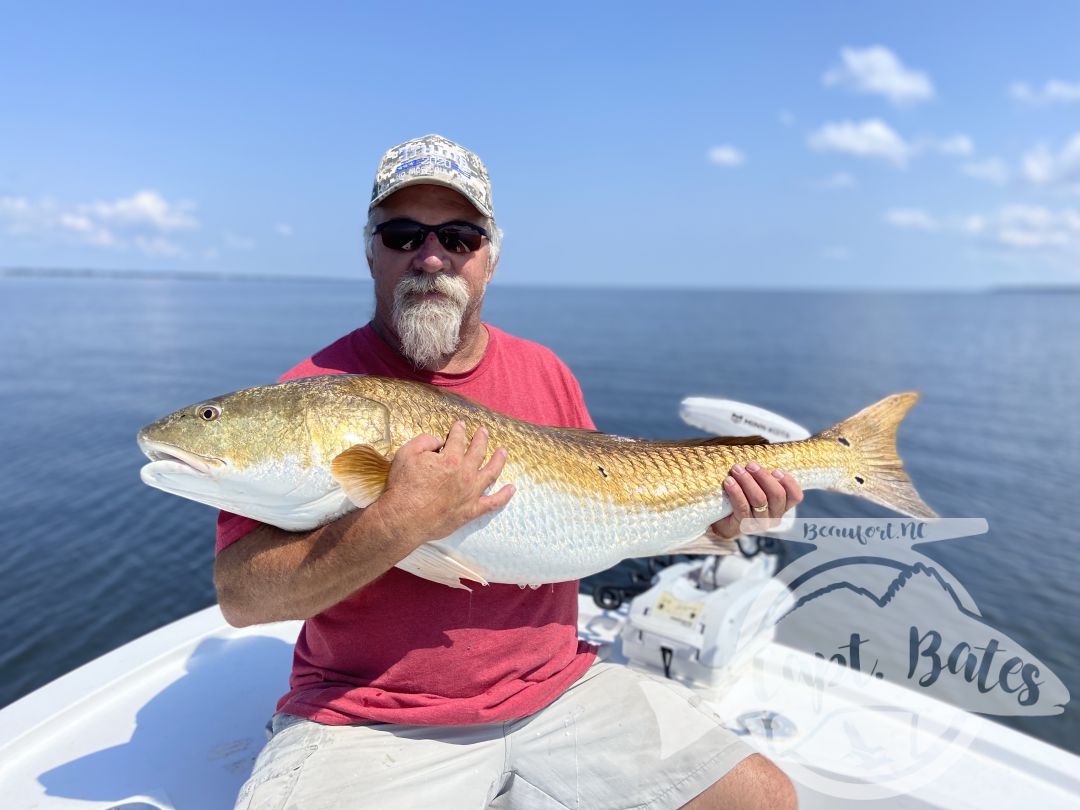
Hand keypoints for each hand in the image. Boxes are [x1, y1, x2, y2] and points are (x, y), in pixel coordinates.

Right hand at [367, 421, 513, 549]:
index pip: (457, 439)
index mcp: (450, 459)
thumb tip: (438, 441)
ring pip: (491, 473)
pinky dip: (504, 495)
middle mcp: (465, 474)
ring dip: (498, 460)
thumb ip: (424, 441)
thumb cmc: (403, 487)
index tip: (460, 426)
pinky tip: (512, 488)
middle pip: (478, 452)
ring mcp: (471, 493)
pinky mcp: (471, 511)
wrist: (404, 519)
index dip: (459, 430)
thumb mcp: (406, 454)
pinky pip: (493, 502)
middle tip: (484, 432)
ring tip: (503, 452)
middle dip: (481, 439)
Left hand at [710, 462, 802, 540]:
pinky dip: (736, 492)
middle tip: (750, 465)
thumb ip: (761, 477)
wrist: (721, 521)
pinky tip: (729, 481)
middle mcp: (774, 516)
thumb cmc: (742, 497)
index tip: (776, 470)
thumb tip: (757, 460)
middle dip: (764, 476)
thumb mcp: (755, 486)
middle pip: (777, 495)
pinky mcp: (744, 525)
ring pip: (759, 499)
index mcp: (782, 505)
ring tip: (737, 469)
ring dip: (748, 481)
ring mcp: (760, 522)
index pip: (795, 496)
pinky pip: (742, 507)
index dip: (789, 482)